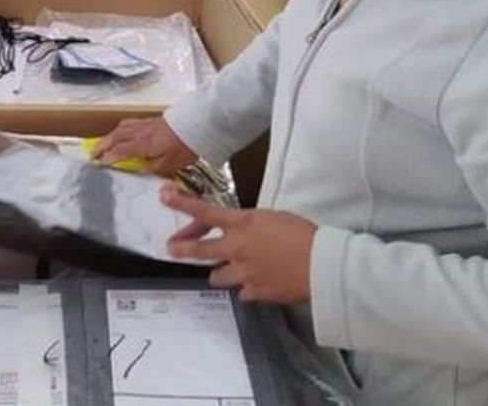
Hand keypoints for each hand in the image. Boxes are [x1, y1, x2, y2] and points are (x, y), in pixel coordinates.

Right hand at [92, 117, 196, 176]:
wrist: (198, 125)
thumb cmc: (185, 146)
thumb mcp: (168, 165)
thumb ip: (151, 168)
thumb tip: (139, 169)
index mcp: (142, 144)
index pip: (119, 151)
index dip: (107, 157)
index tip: (98, 163)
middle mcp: (140, 132)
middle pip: (115, 137)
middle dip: (102, 145)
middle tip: (93, 154)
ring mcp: (146, 124)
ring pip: (122, 128)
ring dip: (110, 135)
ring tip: (104, 142)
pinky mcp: (153, 120)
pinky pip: (130, 123)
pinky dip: (122, 128)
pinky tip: (123, 130)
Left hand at [162, 187, 317, 303]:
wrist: (323, 265)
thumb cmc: (305, 235)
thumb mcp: (275, 218)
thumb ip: (251, 225)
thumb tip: (241, 232)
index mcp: (244, 223)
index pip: (206, 212)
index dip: (182, 204)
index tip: (164, 197)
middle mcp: (238, 248)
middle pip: (200, 250)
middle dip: (182, 249)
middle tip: (171, 248)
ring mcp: (244, 272)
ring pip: (217, 276)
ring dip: (221, 272)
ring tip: (227, 270)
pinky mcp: (254, 292)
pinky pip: (242, 292)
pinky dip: (247, 288)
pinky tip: (257, 284)